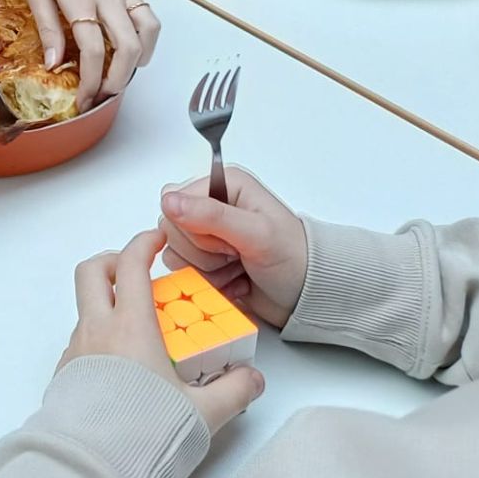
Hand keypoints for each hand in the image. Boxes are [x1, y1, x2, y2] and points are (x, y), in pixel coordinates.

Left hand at [22, 0, 159, 106]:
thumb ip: (47, 25)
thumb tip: (54, 63)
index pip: (92, 48)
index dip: (89, 80)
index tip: (82, 98)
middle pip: (127, 47)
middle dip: (118, 79)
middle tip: (101, 94)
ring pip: (148, 32)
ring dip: (139, 61)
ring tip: (121, 76)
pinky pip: (149, 16)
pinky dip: (147, 39)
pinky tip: (133, 50)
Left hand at [58, 228, 265, 434]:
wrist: (95, 467)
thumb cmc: (145, 432)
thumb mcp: (203, 412)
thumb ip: (234, 390)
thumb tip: (252, 378)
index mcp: (130, 325)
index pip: (130, 264)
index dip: (143, 243)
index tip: (156, 239)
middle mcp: (97, 331)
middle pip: (91, 271)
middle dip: (113, 262)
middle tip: (136, 272)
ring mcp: (76, 353)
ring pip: (84, 309)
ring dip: (106, 304)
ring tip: (137, 328)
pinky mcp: (66, 377)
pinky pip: (80, 344)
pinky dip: (99, 339)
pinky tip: (122, 365)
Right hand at [158, 168, 309, 328]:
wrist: (309, 293)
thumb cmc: (294, 258)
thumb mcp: (256, 233)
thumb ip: (212, 215)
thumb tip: (169, 201)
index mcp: (222, 184)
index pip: (173, 202)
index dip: (195, 228)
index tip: (227, 240)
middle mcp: (210, 205)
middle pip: (171, 229)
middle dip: (203, 252)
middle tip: (236, 254)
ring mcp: (206, 235)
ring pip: (175, 254)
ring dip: (206, 270)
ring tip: (237, 268)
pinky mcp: (205, 261)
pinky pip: (184, 273)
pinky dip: (209, 284)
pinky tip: (234, 280)